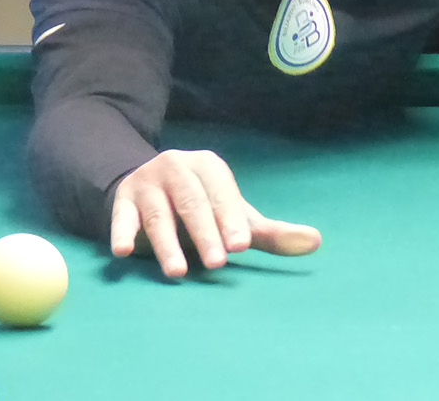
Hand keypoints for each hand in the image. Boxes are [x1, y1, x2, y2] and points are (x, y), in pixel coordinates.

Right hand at [111, 148, 321, 277]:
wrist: (146, 189)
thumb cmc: (200, 208)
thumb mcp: (233, 217)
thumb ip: (269, 233)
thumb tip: (317, 241)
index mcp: (209, 167)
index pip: (222, 193)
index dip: (232, 219)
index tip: (241, 245)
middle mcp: (177, 167)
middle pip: (191, 201)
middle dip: (204, 232)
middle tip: (216, 264)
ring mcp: (147, 182)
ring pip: (158, 213)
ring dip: (166, 243)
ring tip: (177, 272)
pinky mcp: (122, 199)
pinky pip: (121, 216)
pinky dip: (121, 232)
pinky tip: (122, 251)